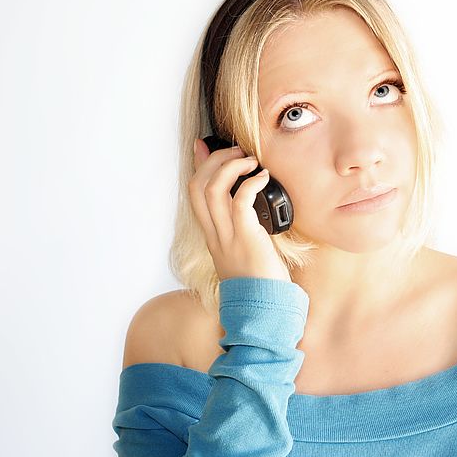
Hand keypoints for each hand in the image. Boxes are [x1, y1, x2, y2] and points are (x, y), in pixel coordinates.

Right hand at [189, 138, 291, 282]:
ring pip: (212, 190)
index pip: (194, 193)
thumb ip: (243, 231)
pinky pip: (240, 202)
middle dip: (213, 160)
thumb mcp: (245, 253)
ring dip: (230, 167)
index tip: (204, 146)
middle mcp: (215, 234)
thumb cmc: (260, 284)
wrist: (263, 311)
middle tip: (236, 152)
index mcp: (213, 236)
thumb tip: (250, 207)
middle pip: (197, 186)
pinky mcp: (246, 238)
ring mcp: (228, 236)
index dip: (198, 165)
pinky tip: (263, 178)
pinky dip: (250, 183)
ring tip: (249, 161)